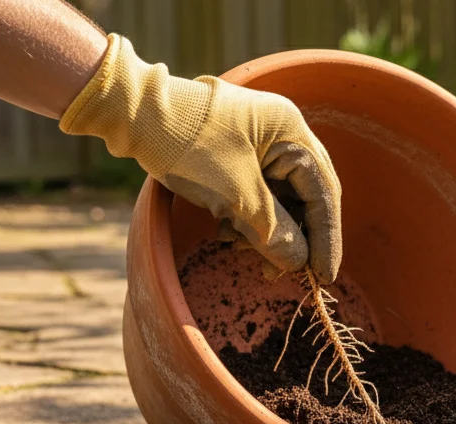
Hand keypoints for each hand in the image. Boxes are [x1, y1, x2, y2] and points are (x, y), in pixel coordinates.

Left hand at [60, 35, 341, 283]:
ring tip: (240, 251)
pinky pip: (254, 192)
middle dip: (292, 238)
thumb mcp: (236, 196)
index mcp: (291, 131)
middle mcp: (280, 132)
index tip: (323, 277)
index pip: (322, 192)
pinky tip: (226, 234)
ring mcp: (256, 141)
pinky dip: (245, 218)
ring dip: (264, 231)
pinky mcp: (233, 151)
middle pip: (302, 197)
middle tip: (282, 273)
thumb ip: (275, 232)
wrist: (130, 113)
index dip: (325, 239)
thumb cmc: (187, 146)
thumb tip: (299, 263)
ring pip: (276, 198)